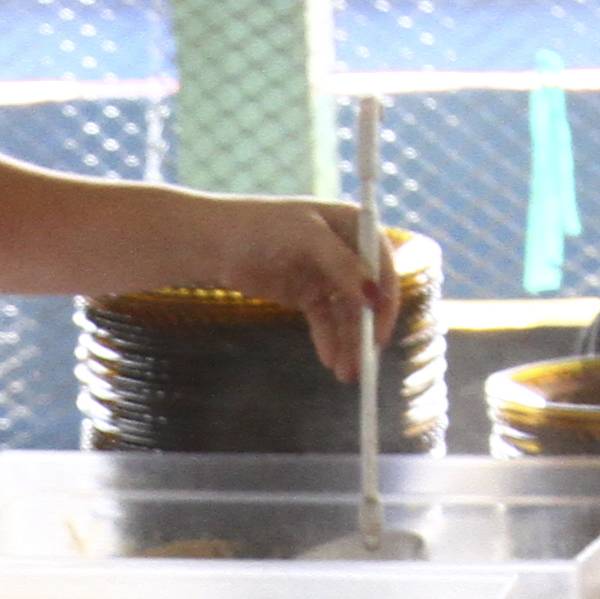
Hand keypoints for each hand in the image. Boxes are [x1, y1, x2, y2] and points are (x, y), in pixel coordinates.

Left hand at [151, 195, 387, 380]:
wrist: (214, 243)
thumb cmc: (260, 225)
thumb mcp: (305, 237)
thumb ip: (341, 264)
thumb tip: (374, 296)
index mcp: (353, 226)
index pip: (382, 264)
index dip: (386, 297)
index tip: (381, 330)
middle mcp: (346, 251)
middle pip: (367, 296)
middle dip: (367, 330)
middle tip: (366, 362)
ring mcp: (327, 275)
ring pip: (347, 315)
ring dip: (349, 343)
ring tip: (346, 373)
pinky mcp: (307, 295)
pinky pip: (326, 323)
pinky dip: (330, 342)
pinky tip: (330, 361)